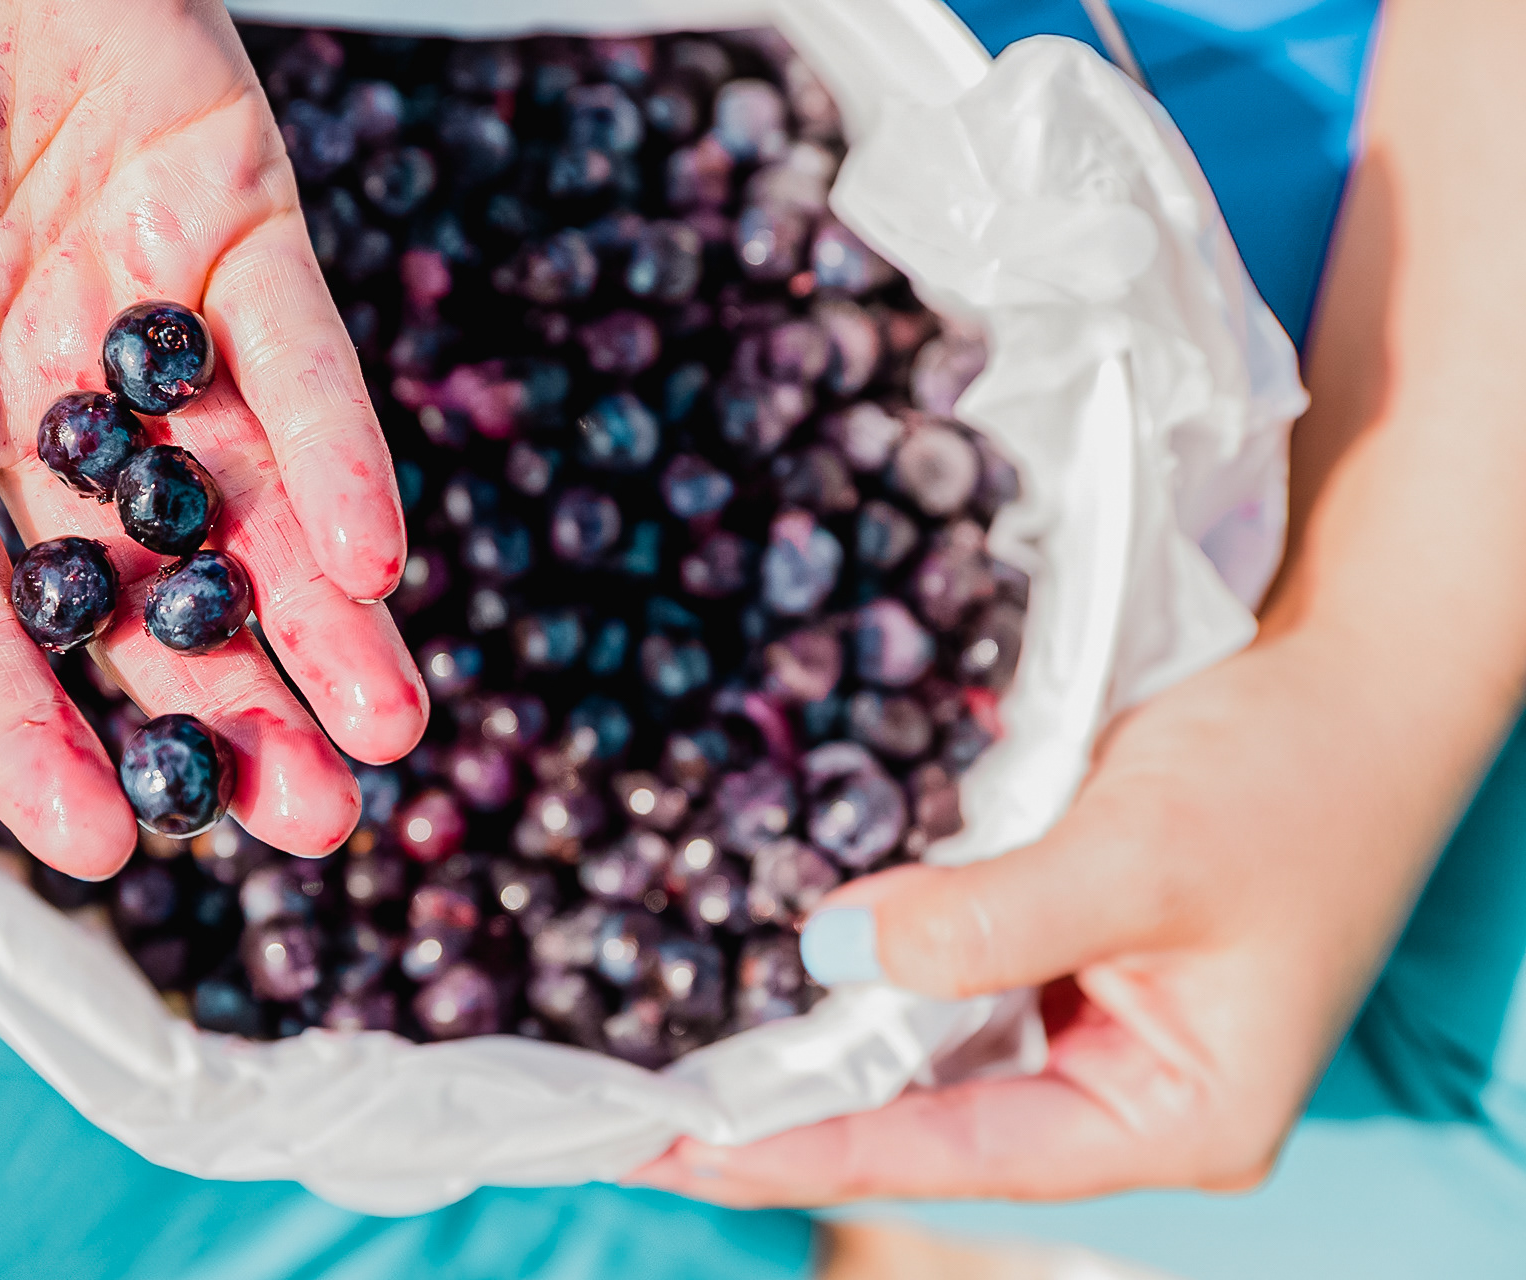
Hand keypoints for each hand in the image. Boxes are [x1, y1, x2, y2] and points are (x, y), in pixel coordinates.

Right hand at [0, 0, 426, 875]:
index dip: (35, 740)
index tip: (111, 851)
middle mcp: (30, 397)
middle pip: (142, 591)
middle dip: (229, 709)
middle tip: (314, 824)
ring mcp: (137, 312)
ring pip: (245, 499)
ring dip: (322, 621)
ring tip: (388, 736)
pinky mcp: (232, 214)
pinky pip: (297, 354)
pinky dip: (339, 452)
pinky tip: (377, 561)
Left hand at [637, 0, 1525, 1205]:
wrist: (1364, 666)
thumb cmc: (1295, 775)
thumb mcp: (1140, 857)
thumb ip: (981, 921)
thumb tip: (827, 950)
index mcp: (1173, 1114)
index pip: (957, 1153)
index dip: (813, 1151)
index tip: (685, 1150)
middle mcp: (1127, 1084)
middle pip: (933, 1111)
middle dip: (799, 1099)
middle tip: (649, 1099)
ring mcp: (1097, 1013)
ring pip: (930, 1041)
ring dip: (822, 1027)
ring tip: (685, 1037)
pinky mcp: (1071, 938)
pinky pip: (949, 965)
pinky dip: (871, 952)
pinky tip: (779, 945)